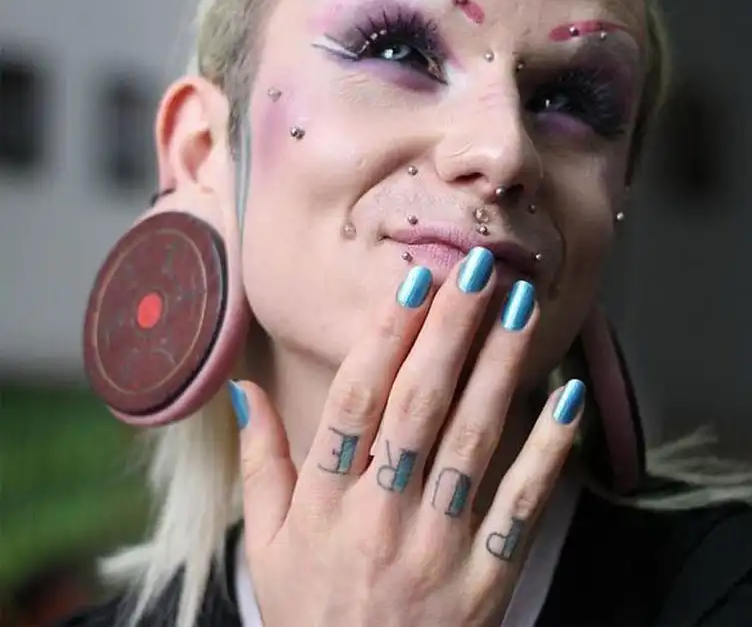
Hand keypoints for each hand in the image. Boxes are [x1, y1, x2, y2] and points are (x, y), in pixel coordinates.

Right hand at [233, 247, 583, 626]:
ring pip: (471, 440)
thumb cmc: (310, 614)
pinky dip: (545, 452)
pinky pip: (519, 506)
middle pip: (417, 407)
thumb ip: (259, 464)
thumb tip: (243, 390)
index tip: (413, 285)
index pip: (354, 404)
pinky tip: (564, 399)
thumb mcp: (266, 546)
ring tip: (520, 307)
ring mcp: (435, 548)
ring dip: (498, 368)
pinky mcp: (484, 579)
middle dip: (449, 332)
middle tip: (477, 270)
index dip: (384, 340)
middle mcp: (379, 516)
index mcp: (322, 503)